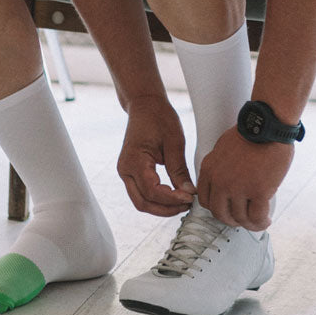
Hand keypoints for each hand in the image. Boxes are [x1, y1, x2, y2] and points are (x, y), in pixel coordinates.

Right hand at [117, 94, 196, 215]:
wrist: (144, 105)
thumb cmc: (158, 117)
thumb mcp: (174, 142)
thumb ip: (179, 170)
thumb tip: (188, 193)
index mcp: (134, 160)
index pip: (152, 191)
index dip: (172, 199)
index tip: (190, 198)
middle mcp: (125, 169)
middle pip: (143, 202)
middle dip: (166, 209)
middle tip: (187, 204)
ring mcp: (126, 172)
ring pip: (141, 201)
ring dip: (161, 207)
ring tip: (183, 202)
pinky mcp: (131, 172)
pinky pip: (142, 193)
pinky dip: (157, 199)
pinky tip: (173, 196)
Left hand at [196, 127, 292, 231]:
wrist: (266, 126)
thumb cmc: (248, 135)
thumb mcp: (222, 150)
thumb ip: (219, 169)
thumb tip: (225, 186)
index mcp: (208, 170)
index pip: (205, 200)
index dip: (217, 209)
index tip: (227, 210)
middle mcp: (220, 182)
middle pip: (220, 213)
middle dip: (231, 220)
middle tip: (242, 219)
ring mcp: (238, 188)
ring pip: (239, 218)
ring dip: (249, 223)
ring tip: (258, 220)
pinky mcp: (258, 192)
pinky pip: (256, 217)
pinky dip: (261, 222)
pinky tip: (266, 220)